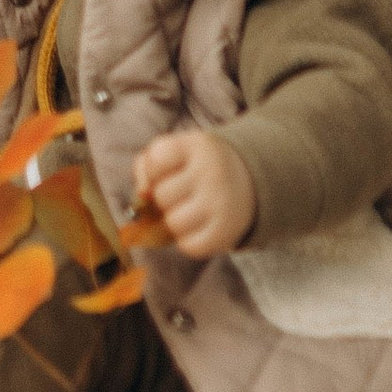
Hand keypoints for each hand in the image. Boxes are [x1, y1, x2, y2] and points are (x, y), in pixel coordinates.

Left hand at [130, 127, 256, 256]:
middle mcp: (212, 172)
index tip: (168, 170)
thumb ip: (147, 165)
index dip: (154, 171)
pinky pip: (188, 246)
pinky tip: (198, 226)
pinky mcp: (226, 232)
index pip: (155, 160)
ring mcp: (221, 203)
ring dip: (174, 220)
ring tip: (190, 210)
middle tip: (183, 192)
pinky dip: (187, 241)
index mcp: (199, 146)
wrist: (250, 180)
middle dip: (165, 197)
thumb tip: (141, 195)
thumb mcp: (179, 151)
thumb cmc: (199, 166)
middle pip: (161, 195)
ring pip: (172, 223)